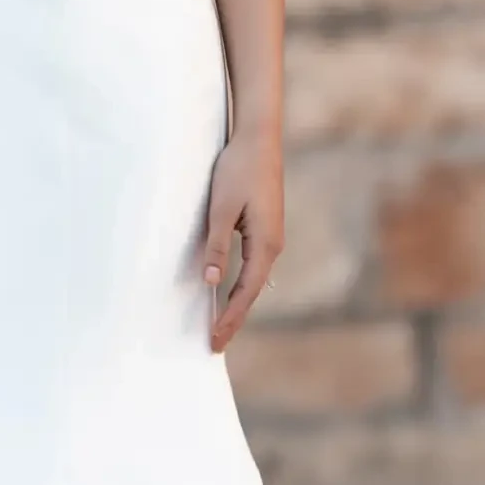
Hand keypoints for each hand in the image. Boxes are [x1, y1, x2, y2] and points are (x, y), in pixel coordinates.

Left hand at [201, 125, 283, 352]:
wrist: (259, 138)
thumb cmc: (238, 169)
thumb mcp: (222, 208)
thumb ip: (217, 245)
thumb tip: (211, 281)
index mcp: (265, 244)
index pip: (245, 292)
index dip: (229, 317)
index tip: (214, 339)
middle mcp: (273, 245)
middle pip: (252, 292)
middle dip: (234, 319)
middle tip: (215, 345)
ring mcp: (271, 237)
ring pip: (254, 280)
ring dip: (237, 304)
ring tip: (221, 326)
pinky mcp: (265, 228)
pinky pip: (253, 267)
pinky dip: (241, 286)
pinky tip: (230, 292)